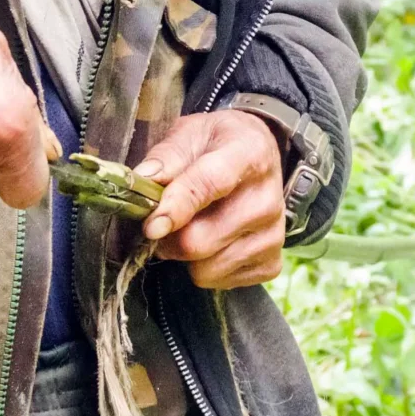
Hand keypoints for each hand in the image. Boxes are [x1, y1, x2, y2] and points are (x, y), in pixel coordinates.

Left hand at [137, 111, 285, 288]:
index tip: (150, 226)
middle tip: (162, 221)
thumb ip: (166, 158)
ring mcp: (273, 235)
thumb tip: (141, 181)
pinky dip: (205, 268)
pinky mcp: (271, 263)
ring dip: (185, 255)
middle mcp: (268, 199)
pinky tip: (212, 242)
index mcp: (250, 154)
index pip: (211, 184)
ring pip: (206, 268)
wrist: (257, 157)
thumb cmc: (216, 145)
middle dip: (170, 236)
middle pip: (201, 240)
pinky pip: (218, 281)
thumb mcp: (190, 133)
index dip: (177, 207)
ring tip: (191, 227)